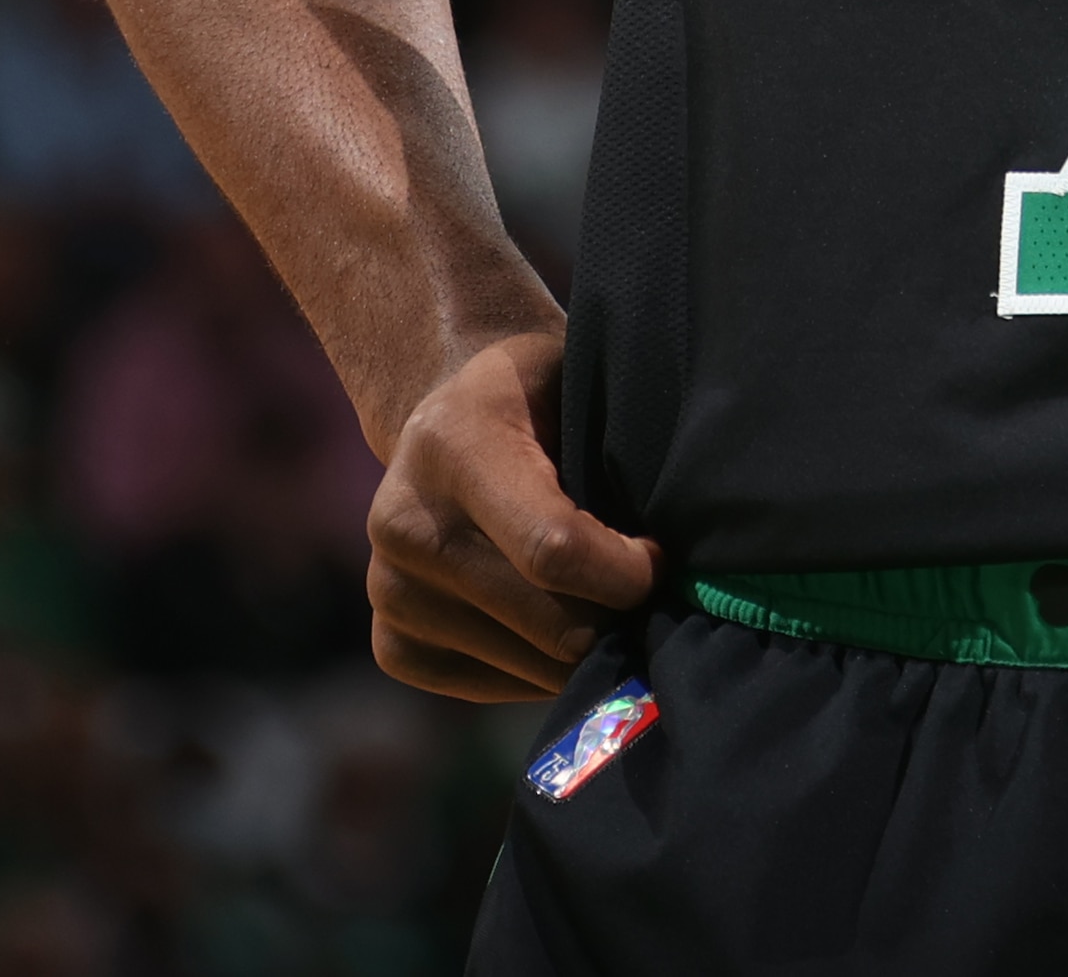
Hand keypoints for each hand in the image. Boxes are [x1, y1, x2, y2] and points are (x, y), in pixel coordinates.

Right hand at [363, 322, 661, 700]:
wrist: (442, 430)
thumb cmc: (535, 400)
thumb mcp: (576, 379)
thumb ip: (616, 445)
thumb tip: (677, 543)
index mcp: (453, 443)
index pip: (554, 549)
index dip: (627, 572)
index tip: (659, 560)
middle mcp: (405, 523)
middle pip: (552, 623)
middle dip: (620, 618)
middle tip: (645, 593)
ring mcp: (390, 591)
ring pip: (533, 666)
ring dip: (587, 649)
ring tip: (600, 601)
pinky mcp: (392, 645)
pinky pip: (496, 688)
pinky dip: (543, 670)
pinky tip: (553, 620)